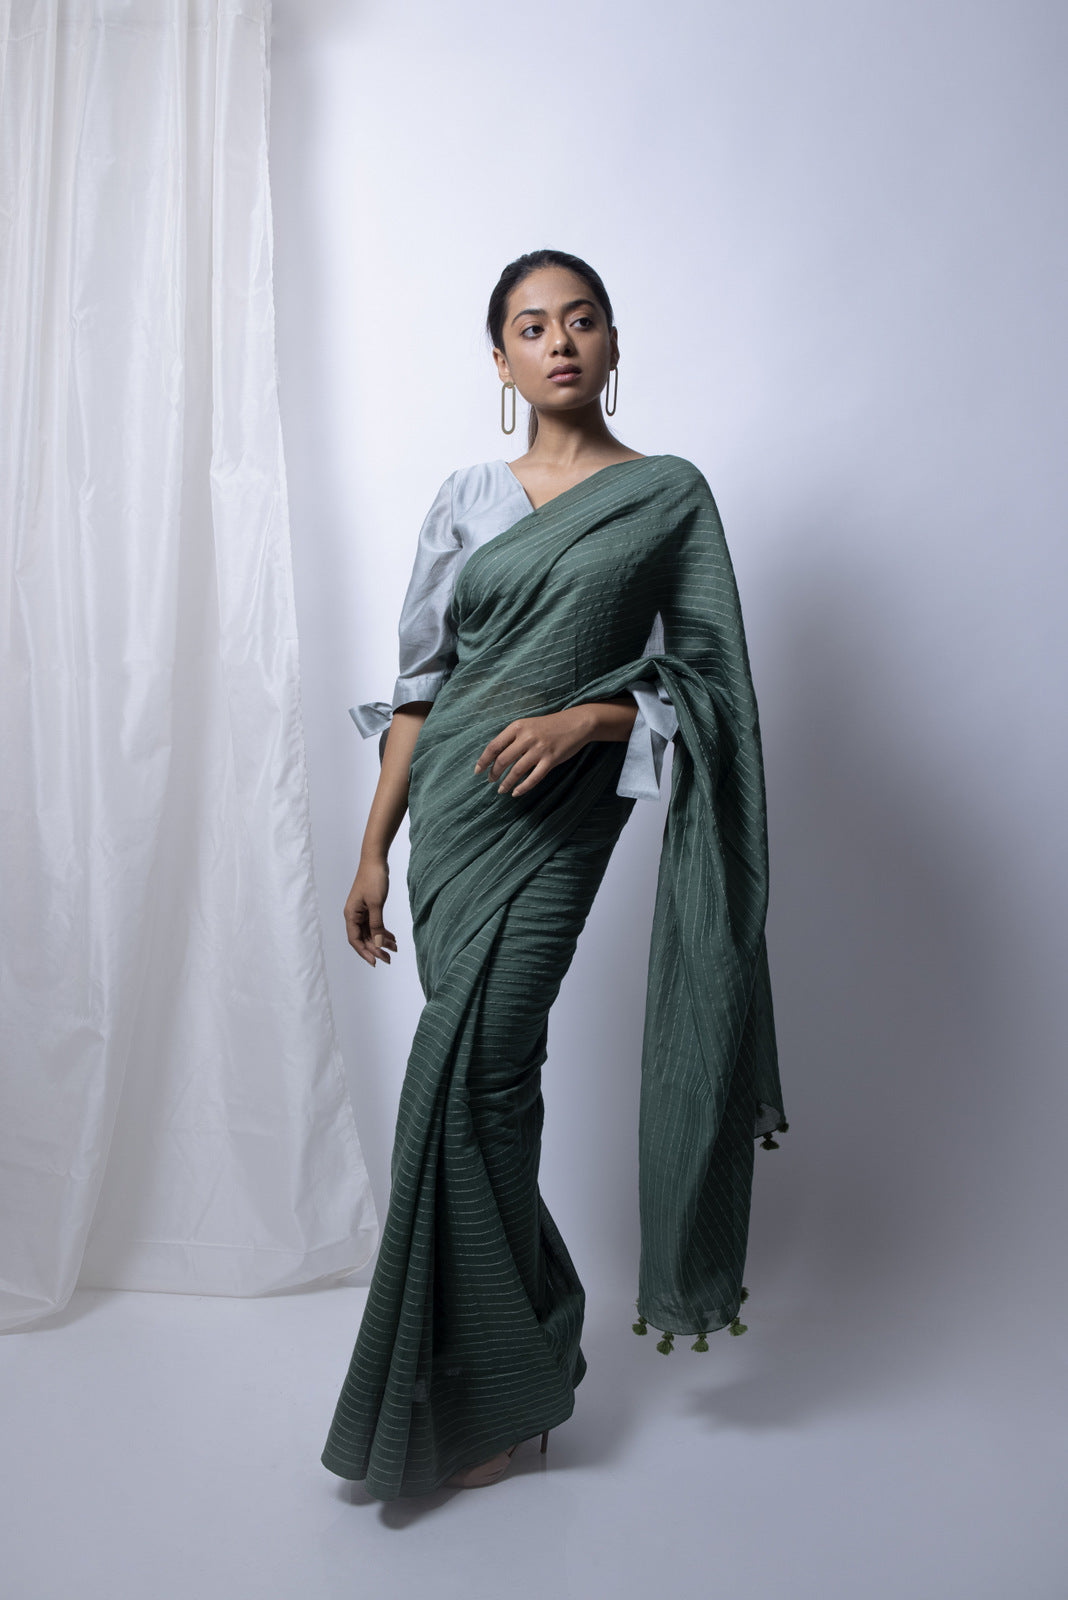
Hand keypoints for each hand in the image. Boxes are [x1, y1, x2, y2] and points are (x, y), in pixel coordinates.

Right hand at [344, 859, 397, 966]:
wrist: (375, 860)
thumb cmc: (373, 879)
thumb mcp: (376, 903)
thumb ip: (376, 924)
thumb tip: (377, 943)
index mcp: (351, 915)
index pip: (355, 940)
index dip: (364, 952)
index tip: (376, 962)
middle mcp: (354, 915)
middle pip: (363, 938)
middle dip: (376, 949)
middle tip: (389, 958)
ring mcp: (361, 912)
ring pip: (370, 932)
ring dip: (380, 941)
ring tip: (394, 948)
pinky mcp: (368, 908)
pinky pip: (374, 925)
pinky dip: (382, 932)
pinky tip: (392, 938)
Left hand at [474, 708, 592, 796]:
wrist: (577, 723)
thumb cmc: (550, 725)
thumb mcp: (528, 725)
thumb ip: (513, 737)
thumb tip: (496, 756)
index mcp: (517, 726)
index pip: (494, 746)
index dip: (484, 760)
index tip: (478, 771)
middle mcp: (527, 737)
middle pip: (503, 760)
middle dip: (494, 773)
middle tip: (491, 781)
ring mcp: (539, 749)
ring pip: (516, 771)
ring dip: (506, 783)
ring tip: (501, 790)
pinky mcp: (551, 760)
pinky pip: (533, 778)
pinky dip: (523, 788)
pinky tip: (516, 793)